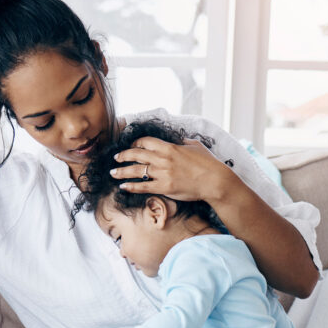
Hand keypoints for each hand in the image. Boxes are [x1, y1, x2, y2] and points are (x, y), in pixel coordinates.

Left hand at [110, 136, 231, 202]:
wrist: (214, 181)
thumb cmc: (208, 163)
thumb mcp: (195, 145)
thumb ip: (183, 142)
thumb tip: (177, 140)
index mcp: (169, 147)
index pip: (146, 142)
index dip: (135, 143)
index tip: (130, 146)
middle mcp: (163, 159)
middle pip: (136, 155)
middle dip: (123, 155)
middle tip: (116, 158)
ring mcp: (162, 174)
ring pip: (136, 171)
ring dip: (122, 171)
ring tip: (113, 173)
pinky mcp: (164, 187)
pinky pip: (142, 186)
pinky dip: (131, 186)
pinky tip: (123, 186)